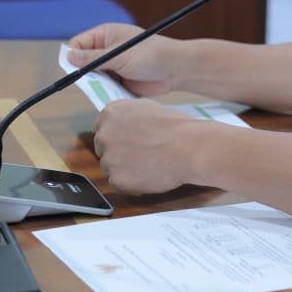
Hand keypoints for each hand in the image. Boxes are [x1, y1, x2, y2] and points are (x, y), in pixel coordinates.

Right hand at [67, 22, 180, 96]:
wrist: (175, 70)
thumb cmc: (150, 55)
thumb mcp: (119, 55)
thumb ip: (94, 58)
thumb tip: (69, 56)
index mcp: (105, 35)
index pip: (77, 44)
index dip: (73, 56)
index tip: (76, 69)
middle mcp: (106, 49)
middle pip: (82, 62)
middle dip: (86, 73)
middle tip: (97, 79)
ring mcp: (112, 65)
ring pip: (92, 77)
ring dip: (98, 83)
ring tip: (112, 84)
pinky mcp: (119, 80)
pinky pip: (104, 87)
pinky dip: (106, 91)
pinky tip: (116, 92)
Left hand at [92, 99, 208, 193]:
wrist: (189, 148)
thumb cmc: (177, 128)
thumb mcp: (148, 108)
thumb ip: (128, 115)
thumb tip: (123, 123)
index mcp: (112, 113)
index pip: (102, 128)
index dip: (118, 137)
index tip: (129, 142)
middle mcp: (105, 134)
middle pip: (103, 149)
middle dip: (118, 153)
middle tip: (141, 155)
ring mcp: (109, 158)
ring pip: (110, 168)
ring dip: (125, 169)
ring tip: (149, 164)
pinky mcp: (117, 179)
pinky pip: (119, 184)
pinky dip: (131, 184)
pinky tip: (149, 175)